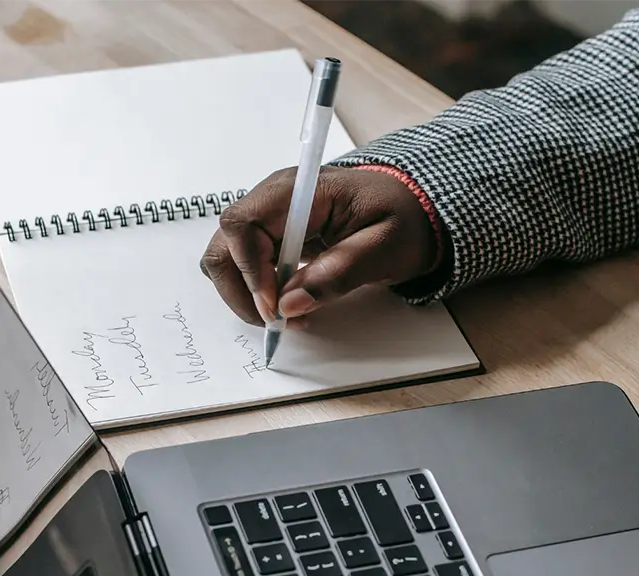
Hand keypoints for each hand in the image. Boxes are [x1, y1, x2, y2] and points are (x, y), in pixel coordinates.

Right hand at [200, 166, 440, 325]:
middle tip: (276, 321)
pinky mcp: (274, 237)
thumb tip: (290, 304)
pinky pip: (247, 267)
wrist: (414, 209)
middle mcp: (274, 199)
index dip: (250, 270)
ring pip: (228, 259)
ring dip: (248, 295)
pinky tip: (289, 305)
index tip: (275, 306)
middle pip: (224, 244)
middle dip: (241, 290)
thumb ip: (338, 274)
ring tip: (287, 317)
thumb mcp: (383, 248)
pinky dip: (259, 293)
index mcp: (298, 190)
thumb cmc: (403, 219)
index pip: (243, 225)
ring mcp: (271, 218)